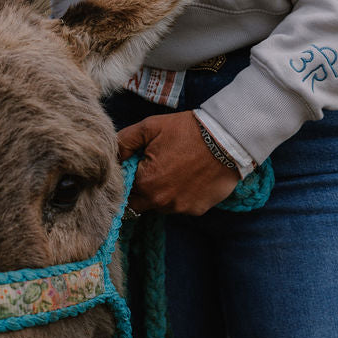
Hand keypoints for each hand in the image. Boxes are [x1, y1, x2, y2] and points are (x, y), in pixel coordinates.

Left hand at [117, 111, 240, 215]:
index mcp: (145, 183)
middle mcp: (161, 201)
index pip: (124, 190)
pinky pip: (182, 206)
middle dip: (143, 188)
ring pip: (162, 204)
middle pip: (141, 202)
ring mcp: (180, 208)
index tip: (139, 165)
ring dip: (163, 192)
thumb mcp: (150, 127)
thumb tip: (110, 154)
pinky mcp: (198, 210)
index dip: (129, 178)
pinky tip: (191, 177)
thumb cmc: (187, 130)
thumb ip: (124, 141)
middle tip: (157, 166)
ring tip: (177, 169)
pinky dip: (183, 195)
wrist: (227, 139)